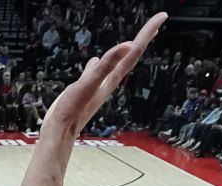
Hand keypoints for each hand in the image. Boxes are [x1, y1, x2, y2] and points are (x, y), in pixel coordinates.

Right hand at [40, 14, 164, 137]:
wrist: (59, 132)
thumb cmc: (73, 110)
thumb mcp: (90, 83)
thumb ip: (108, 64)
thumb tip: (129, 46)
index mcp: (113, 77)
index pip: (135, 49)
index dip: (148, 31)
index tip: (163, 16)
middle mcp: (109, 80)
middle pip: (132, 54)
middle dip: (145, 36)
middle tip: (159, 21)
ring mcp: (98, 84)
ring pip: (117, 62)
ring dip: (127, 49)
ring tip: (136, 40)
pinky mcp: (86, 89)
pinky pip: (97, 71)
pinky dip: (101, 62)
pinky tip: (95, 61)